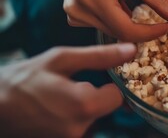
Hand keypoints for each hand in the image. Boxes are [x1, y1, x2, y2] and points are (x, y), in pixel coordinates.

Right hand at [0, 43, 135, 137]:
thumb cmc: (23, 80)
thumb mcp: (61, 60)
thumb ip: (100, 56)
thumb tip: (131, 49)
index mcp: (84, 106)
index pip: (118, 97)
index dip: (110, 85)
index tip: (96, 78)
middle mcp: (80, 130)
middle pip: (105, 110)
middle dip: (93, 97)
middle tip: (69, 87)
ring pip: (92, 120)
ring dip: (82, 109)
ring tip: (57, 99)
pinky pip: (79, 129)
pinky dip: (72, 119)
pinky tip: (54, 110)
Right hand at [63, 0, 167, 41]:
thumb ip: (157, 0)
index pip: (129, 30)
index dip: (152, 32)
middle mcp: (80, 12)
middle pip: (122, 35)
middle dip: (144, 31)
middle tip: (160, 22)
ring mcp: (74, 18)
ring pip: (114, 33)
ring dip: (128, 24)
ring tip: (123, 2)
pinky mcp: (73, 21)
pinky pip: (104, 29)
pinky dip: (115, 21)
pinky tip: (110, 5)